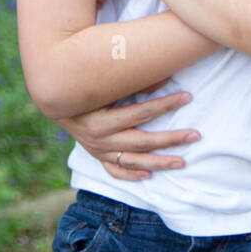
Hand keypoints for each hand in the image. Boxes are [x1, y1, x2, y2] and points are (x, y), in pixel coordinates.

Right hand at [56, 86, 200, 180]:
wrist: (55, 103)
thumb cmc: (85, 88)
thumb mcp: (107, 83)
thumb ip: (134, 81)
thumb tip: (165, 76)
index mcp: (101, 120)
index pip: (141, 112)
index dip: (165, 104)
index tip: (187, 96)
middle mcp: (100, 140)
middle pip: (142, 142)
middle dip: (170, 139)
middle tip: (195, 135)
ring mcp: (99, 152)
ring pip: (133, 161)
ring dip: (159, 162)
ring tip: (182, 162)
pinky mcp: (97, 157)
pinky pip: (116, 170)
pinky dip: (132, 174)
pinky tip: (149, 174)